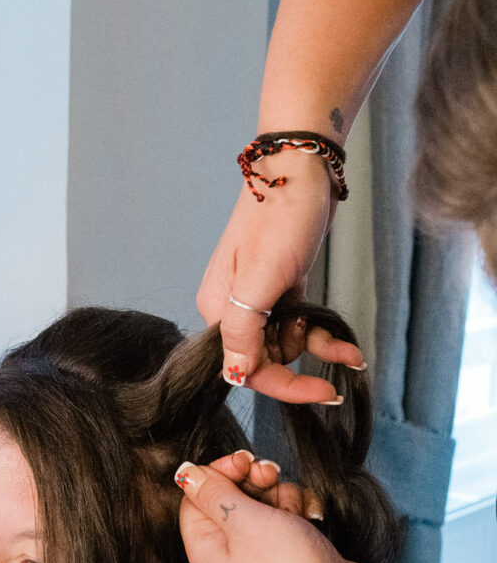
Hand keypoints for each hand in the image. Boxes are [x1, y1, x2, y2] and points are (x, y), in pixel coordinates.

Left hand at [174, 453, 396, 562]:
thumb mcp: (244, 523)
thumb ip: (212, 493)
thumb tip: (184, 473)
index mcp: (205, 548)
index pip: (195, 497)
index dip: (218, 473)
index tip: (244, 460)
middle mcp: (229, 551)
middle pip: (229, 496)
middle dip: (252, 480)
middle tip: (270, 474)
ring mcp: (262, 552)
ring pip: (263, 503)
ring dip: (281, 495)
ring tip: (295, 512)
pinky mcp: (292, 551)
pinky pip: (287, 517)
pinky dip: (300, 510)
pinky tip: (311, 517)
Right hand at [196, 159, 363, 398]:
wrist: (299, 168)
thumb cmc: (280, 218)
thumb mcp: (261, 278)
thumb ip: (244, 329)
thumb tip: (235, 374)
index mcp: (216, 308)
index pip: (243, 365)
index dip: (282, 384)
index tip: (322, 393)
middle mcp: (231, 307)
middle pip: (264, 357)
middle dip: (301, 360)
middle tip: (333, 346)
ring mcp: (256, 297)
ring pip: (284, 341)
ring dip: (315, 345)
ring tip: (345, 342)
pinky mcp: (280, 286)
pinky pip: (298, 323)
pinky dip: (321, 335)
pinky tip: (346, 345)